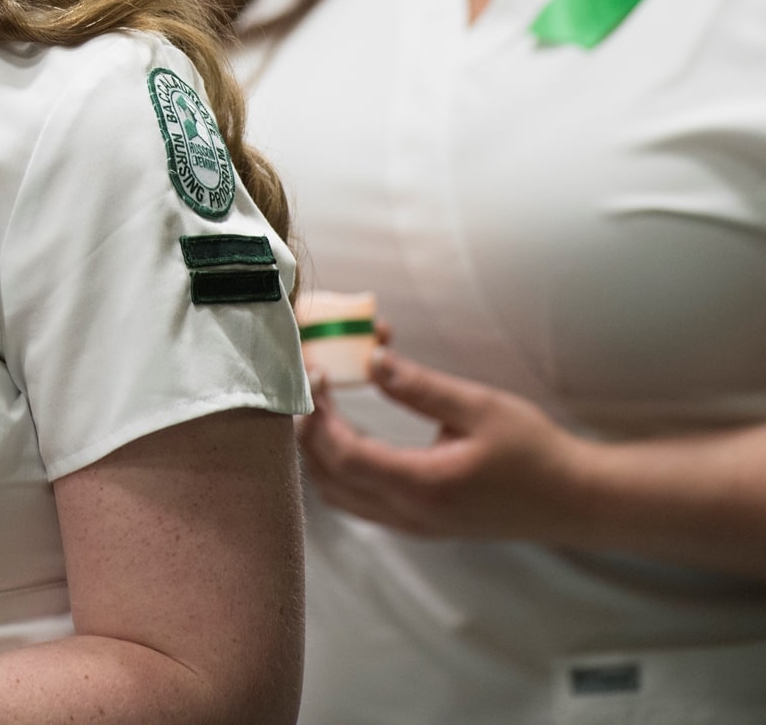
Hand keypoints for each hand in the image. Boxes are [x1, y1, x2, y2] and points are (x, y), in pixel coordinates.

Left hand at [298, 349, 589, 542]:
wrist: (576, 501)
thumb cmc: (537, 453)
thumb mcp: (480, 407)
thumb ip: (421, 387)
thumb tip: (371, 359)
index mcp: (424, 486)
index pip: (343, 455)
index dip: (318, 415)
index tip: (317, 376)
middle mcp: (411, 514)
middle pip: (328, 479)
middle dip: (309, 431)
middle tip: (312, 387)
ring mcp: (414, 526)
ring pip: (339, 497)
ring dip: (320, 454)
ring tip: (324, 407)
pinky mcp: (421, 525)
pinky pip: (360, 504)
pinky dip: (339, 471)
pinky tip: (348, 436)